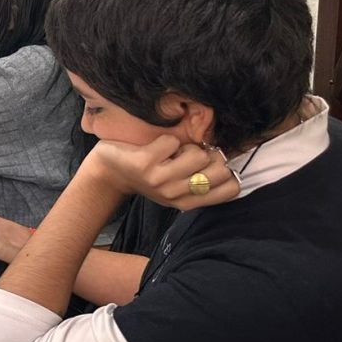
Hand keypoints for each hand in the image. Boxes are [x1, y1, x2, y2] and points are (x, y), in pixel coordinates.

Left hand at [81, 135, 239, 209]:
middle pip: (220, 170)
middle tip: (188, 155)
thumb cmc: (148, 173)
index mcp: (187, 202)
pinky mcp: (144, 165)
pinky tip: (154, 148)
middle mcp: (175, 195)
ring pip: (198, 154)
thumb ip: (200, 177)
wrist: (109, 171)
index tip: (209, 164)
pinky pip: (172, 142)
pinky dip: (165, 139)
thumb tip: (230, 156)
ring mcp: (160, 181)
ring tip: (171, 152)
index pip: (231, 189)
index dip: (228, 171)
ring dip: (186, 146)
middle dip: (210, 154)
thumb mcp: (176, 184)